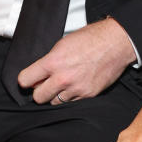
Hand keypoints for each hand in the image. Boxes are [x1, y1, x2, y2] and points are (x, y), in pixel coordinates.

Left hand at [13, 18, 135, 103]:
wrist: (116, 43)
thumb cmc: (92, 39)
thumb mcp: (63, 44)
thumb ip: (49, 60)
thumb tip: (39, 72)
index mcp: (53, 62)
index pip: (25, 80)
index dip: (25, 80)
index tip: (28, 80)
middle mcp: (63, 78)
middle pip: (38, 97)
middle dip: (39, 91)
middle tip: (44, 85)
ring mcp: (76, 88)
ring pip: (55, 102)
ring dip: (55, 95)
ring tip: (62, 84)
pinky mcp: (88, 94)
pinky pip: (72, 102)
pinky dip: (71, 96)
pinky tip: (75, 84)